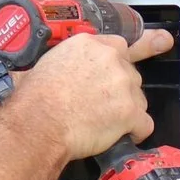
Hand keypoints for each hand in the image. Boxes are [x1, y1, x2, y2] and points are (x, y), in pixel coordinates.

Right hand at [13, 32, 155, 160]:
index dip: (115, 65)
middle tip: (101, 104)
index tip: (114, 74)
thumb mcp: (48, 63)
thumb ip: (72, 59)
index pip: (118, 47)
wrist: (38, 123)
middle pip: (130, 74)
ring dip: (128, 110)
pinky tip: (124, 135)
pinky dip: (136, 131)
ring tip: (105, 122)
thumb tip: (73, 68)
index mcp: (89, 44)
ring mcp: (123, 84)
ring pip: (139, 98)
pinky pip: (145, 124)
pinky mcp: (130, 111)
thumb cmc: (35, 100)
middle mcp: (110, 59)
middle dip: (120, 90)